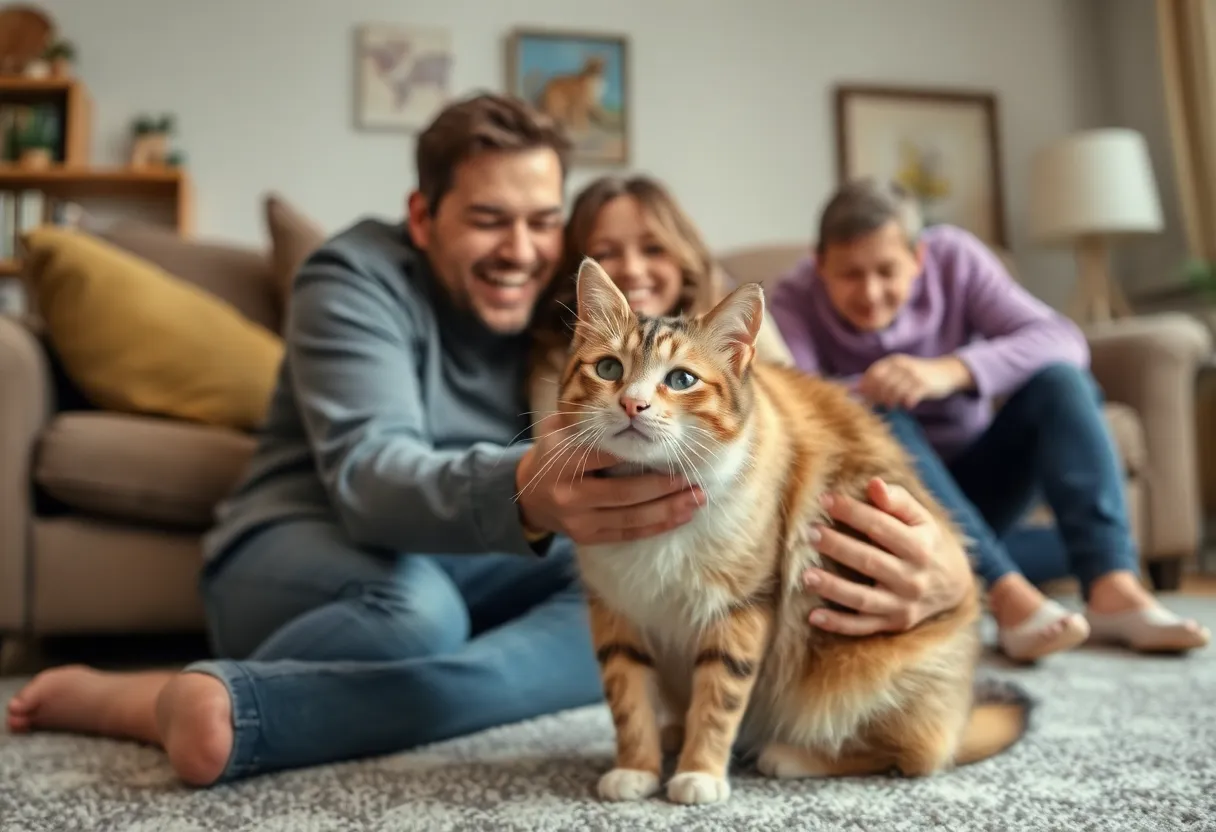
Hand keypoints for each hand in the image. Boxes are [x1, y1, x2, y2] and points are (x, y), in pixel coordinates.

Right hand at [515, 413, 703, 544]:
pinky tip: (681, 516)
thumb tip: (630, 402)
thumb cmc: (553, 453)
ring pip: (631, 518)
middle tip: (693, 478)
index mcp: (562, 462)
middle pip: (624, 492)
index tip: (669, 443)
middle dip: (663, 486)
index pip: (607, 456)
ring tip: (696, 498)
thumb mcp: (560, 429)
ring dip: (668, 509)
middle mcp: (568, 495)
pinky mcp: (587, 538)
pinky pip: (628, 534)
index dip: (640, 450)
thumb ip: (589, 417)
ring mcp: (578, 521)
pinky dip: (657, 526)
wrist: (528, 496)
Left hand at [801, 478, 971, 635]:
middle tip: (810, 533)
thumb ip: (897, 500)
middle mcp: (912, 579)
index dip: (852, 512)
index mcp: (920, 547)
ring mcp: (903, 605)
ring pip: (863, 599)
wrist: (953, 585)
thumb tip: (874, 484)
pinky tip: (813, 616)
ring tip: (806, 575)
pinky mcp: (893, 623)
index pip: (881, 527)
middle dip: (838, 547)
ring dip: (833, 588)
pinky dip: (838, 624)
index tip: (825, 499)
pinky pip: (862, 627)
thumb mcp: (921, 518)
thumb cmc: (926, 542)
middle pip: (870, 562)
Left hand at [856, 354, 972, 408]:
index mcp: (893, 361)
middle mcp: (902, 365)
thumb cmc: (917, 375)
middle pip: (881, 384)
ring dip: (890, 402)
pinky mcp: (924, 384)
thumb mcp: (899, 372)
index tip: (865, 398)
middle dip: (877, 397)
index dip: (867, 387)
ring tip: (892, 406)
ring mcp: (913, 374)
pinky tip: (907, 405)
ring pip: (894, 392)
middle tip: (878, 405)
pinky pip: (909, 397)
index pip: (873, 373)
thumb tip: (853, 389)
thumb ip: (880, 379)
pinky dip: (906, 403)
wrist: (946, 372)